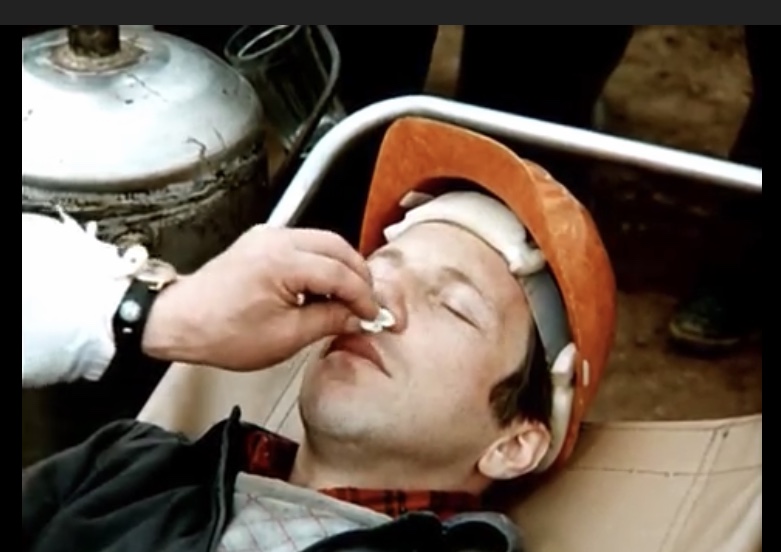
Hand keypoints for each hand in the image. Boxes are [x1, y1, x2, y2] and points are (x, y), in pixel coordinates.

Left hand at [141, 225, 378, 370]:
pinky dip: (321, 263)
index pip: (341, 273)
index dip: (363, 296)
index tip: (373, 316)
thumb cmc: (221, 332)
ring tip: (347, 300)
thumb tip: (357, 317)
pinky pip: (304, 245)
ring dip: (342, 268)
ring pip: (324, 242)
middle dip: (359, 276)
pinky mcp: (261, 241)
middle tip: (367, 304)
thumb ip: (328, 321)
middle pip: (338, 247)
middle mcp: (277, 239)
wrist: (179, 320)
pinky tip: (322, 289)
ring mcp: (268, 236)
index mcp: (283, 262)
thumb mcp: (285, 337)